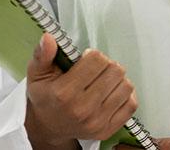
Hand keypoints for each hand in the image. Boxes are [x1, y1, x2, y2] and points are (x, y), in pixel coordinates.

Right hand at [25, 33, 138, 147]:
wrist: (49, 126)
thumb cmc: (47, 97)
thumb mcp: (37, 75)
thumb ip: (42, 55)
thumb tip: (48, 38)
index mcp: (63, 93)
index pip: (97, 60)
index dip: (93, 55)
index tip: (86, 60)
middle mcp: (81, 109)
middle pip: (115, 70)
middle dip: (107, 65)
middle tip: (96, 71)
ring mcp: (96, 121)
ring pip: (126, 85)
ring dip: (117, 80)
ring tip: (103, 82)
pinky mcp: (108, 130)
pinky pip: (131, 104)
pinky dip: (125, 96)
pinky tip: (111, 94)